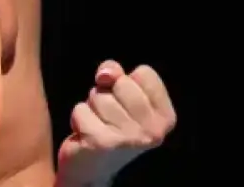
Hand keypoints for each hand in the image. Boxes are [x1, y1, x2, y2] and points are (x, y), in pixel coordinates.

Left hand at [57, 61, 175, 185]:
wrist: (92, 169)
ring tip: (99, 126)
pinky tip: (86, 135)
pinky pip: (80, 110)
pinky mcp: (101, 142)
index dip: (127, 82)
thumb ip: (117, 74)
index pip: (145, 73)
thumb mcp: (119, 95)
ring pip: (99, 96)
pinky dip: (78, 119)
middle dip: (107, 94)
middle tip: (109, 117)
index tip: (124, 104)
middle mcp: (153, 131)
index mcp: (165, 117)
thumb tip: (106, 74)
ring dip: (92, 108)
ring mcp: (128, 138)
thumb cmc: (109, 125)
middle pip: (121, 82)